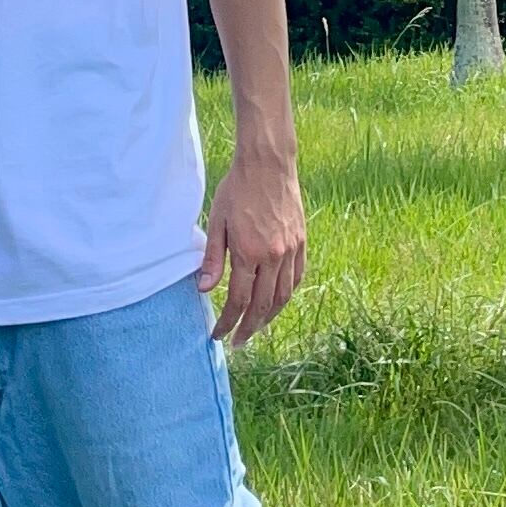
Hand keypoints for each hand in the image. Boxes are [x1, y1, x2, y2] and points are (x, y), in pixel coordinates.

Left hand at [196, 155, 306, 346]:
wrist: (268, 164)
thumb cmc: (237, 189)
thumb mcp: (217, 221)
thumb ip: (212, 258)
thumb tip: (204, 289)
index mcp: (249, 253)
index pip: (239, 301)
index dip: (228, 322)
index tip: (218, 335)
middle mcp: (273, 257)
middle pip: (262, 306)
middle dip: (248, 328)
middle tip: (237, 342)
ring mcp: (290, 251)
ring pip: (283, 297)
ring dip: (269, 317)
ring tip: (255, 328)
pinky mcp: (301, 242)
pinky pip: (297, 278)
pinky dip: (287, 295)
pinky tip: (277, 302)